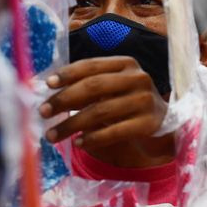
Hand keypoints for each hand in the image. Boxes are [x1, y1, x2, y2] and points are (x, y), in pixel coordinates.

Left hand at [39, 56, 172, 157]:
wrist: (162, 118)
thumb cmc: (128, 98)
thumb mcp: (113, 84)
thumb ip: (87, 84)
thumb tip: (50, 92)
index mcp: (125, 63)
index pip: (92, 65)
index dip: (68, 74)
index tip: (48, 84)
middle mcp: (137, 78)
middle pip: (94, 87)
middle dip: (64, 100)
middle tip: (44, 112)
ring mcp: (144, 100)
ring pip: (101, 111)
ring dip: (72, 124)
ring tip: (52, 134)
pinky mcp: (148, 123)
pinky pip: (115, 131)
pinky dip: (93, 138)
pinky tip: (78, 143)